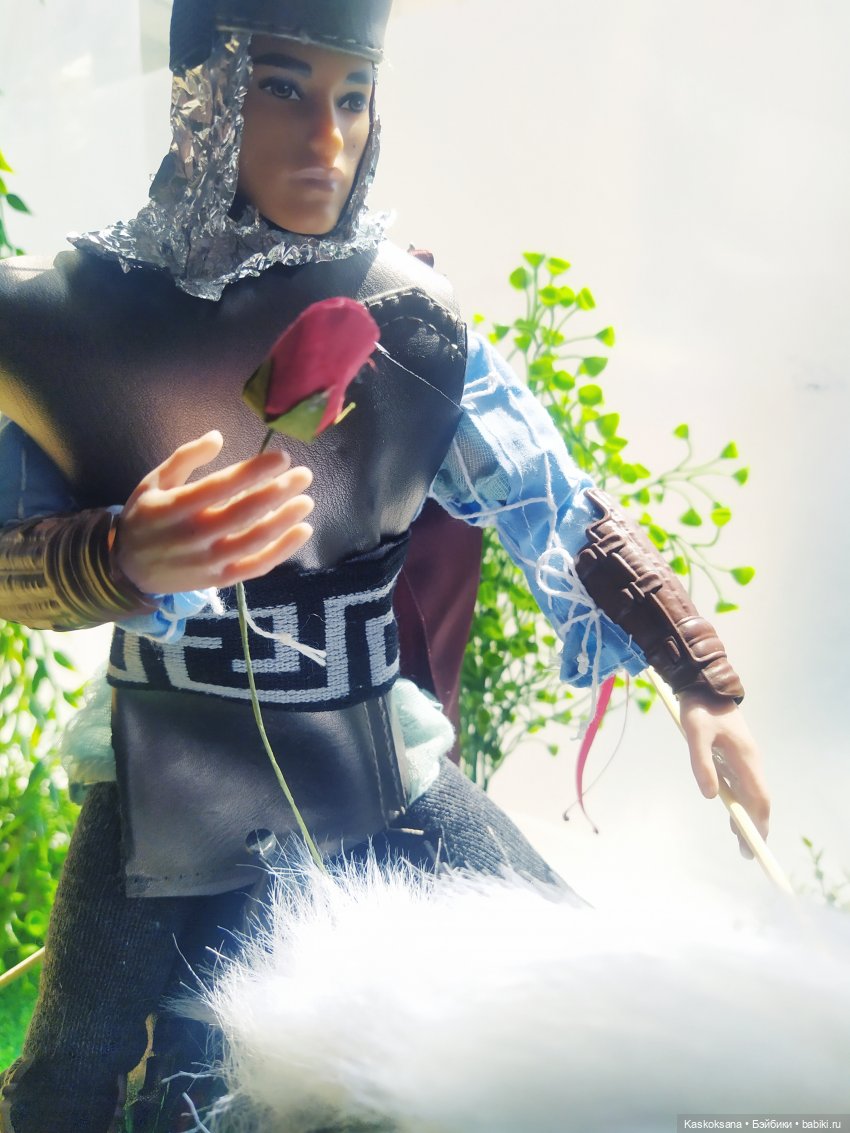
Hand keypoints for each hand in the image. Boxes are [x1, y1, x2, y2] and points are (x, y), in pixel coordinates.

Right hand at [115, 430, 313, 593]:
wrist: (128, 569)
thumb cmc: (145, 517)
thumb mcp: (153, 481)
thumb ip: (184, 458)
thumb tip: (217, 437)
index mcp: (174, 507)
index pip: (220, 486)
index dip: (254, 471)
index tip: (282, 457)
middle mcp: (192, 536)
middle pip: (242, 513)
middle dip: (277, 492)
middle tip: (304, 475)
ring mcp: (207, 562)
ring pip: (253, 542)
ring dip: (284, 521)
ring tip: (306, 501)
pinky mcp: (219, 580)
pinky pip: (255, 567)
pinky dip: (282, 551)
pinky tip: (302, 531)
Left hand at [678, 688, 769, 858]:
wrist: (704, 684)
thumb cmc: (699, 708)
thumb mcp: (695, 735)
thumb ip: (701, 764)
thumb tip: (710, 797)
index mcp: (746, 759)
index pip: (759, 799)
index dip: (759, 823)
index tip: (756, 845)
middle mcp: (750, 762)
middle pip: (758, 801)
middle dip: (755, 827)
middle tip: (748, 853)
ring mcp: (744, 759)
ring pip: (751, 795)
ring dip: (747, 817)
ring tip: (742, 842)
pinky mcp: (735, 755)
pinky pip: (742, 786)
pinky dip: (740, 804)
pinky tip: (731, 813)